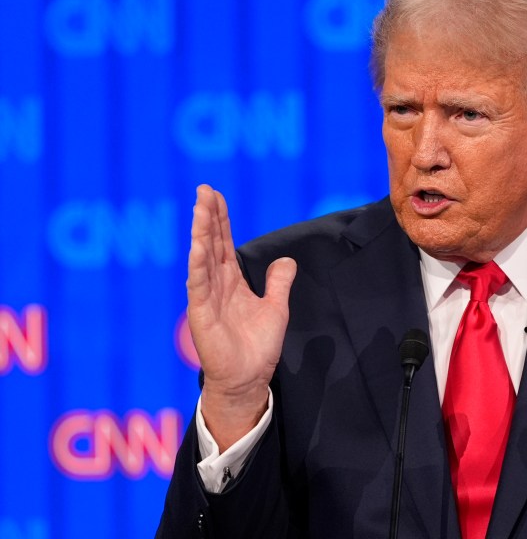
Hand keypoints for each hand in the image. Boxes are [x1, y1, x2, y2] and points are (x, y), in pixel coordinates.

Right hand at [186, 185, 296, 450]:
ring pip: (202, 259)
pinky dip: (197, 265)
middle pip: (210, 243)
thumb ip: (279, 282)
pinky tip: (197, 246)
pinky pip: (198, 285)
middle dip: (207, 216)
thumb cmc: (257, 345)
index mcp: (231, 281)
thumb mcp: (276, 307)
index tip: (215, 195)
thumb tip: (286, 259)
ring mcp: (206, 298)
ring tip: (199, 209)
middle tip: (203, 190)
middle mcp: (215, 285)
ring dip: (200, 233)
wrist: (248, 378)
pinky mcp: (201, 315)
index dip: (220, 219)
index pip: (223, 243)